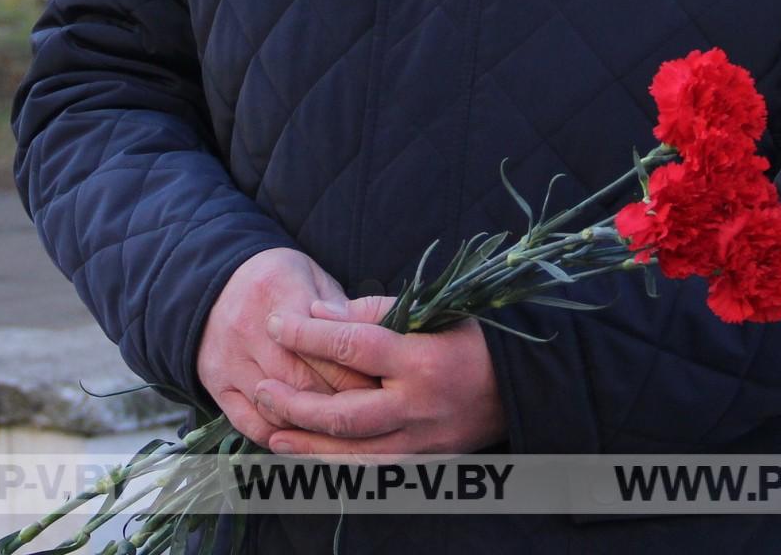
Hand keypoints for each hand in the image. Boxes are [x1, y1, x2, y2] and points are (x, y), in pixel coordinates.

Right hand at [197, 249, 377, 445]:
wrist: (216, 283)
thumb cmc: (279, 282)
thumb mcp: (311, 277)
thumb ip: (341, 309)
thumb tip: (374, 340)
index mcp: (280, 294)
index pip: (325, 347)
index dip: (357, 373)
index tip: (382, 388)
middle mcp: (249, 328)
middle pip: (302, 382)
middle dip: (340, 404)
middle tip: (371, 416)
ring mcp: (230, 359)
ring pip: (276, 408)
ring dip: (311, 426)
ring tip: (342, 431)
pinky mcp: (215, 383)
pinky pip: (248, 423)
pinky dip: (279, 437)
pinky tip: (302, 436)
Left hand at [249, 294, 507, 456]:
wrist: (519, 386)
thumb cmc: (469, 338)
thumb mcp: (429, 312)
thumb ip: (372, 312)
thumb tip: (317, 314)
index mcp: (421, 360)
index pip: (352, 347)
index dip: (308, 334)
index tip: (277, 323)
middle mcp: (419, 406)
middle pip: (344, 413)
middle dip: (296, 404)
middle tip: (260, 390)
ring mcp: (422, 440)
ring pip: (353, 452)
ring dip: (307, 444)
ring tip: (271, 432)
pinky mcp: (424, 460)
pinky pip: (371, 468)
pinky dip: (336, 462)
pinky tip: (308, 454)